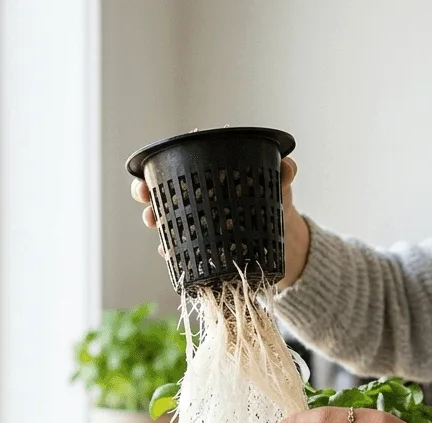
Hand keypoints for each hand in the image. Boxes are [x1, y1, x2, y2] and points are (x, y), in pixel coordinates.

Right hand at [131, 156, 312, 288]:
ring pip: (165, 215)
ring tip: (153, 224)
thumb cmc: (277, 201)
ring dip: (154, 218)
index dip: (161, 163)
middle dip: (147, 191)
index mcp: (213, 173)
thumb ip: (284, 175)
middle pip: (163, 188)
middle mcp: (198, 194)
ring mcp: (196, 218)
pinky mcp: (200, 242)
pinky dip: (172, 249)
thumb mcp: (281, 188)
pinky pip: (179, 245)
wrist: (283, 236)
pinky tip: (167, 252)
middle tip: (143, 197)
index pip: (180, 161)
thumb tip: (288, 168)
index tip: (150, 168)